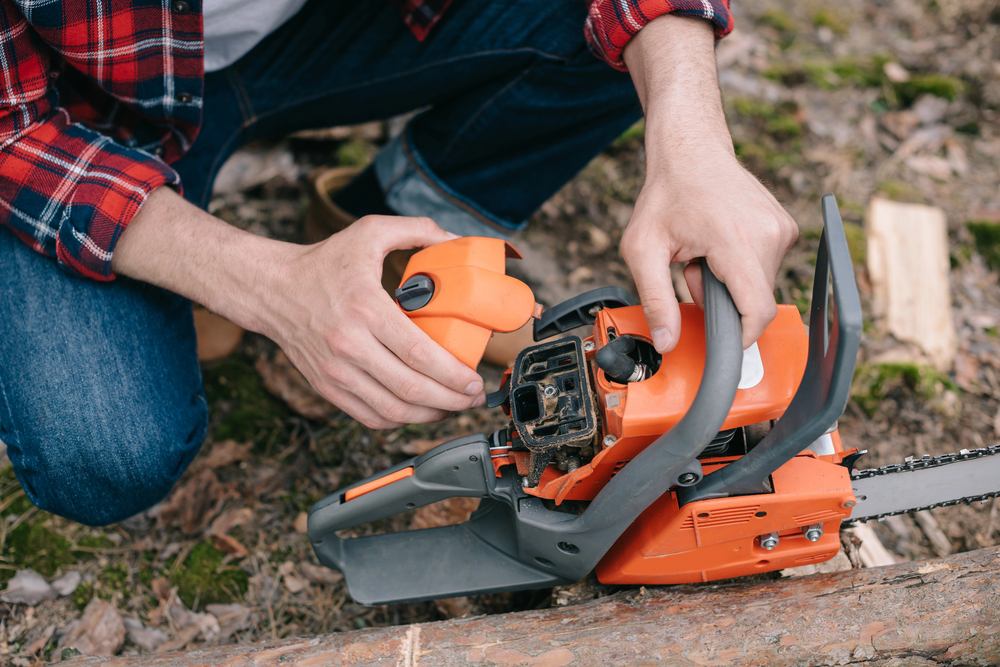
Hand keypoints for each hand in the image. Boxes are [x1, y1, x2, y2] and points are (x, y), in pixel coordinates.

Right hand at [265, 216, 486, 427]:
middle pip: (411, 389)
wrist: (271, 289)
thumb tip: (455, 238)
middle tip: (473, 398)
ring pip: (393, 410)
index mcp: (366, 309)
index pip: (419, 354)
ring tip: (453, 407)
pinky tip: (420, 411)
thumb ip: (416, 229)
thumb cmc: (322, 263)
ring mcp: (336, 371)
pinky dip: (400, 420)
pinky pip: (370, 417)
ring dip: (430, 415)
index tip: (474, 379)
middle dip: (452, 400)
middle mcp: (349, 345)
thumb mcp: (369, 232)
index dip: (453, 374)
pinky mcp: (327, 387)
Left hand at [620, 159, 797, 351]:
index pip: (757, 312)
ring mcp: (782, 229)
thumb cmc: (666, 193)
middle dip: (722, 299)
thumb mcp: (642, 249)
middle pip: (754, 301)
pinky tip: (720, 243)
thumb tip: (667, 341)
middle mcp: (769, 234)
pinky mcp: (785, 227)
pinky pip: (765, 267)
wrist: (691, 149)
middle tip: (692, 270)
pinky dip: (741, 266)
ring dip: (729, 282)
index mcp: (737, 241)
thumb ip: (655, 298)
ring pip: (760, 286)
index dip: (739, 337)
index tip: (720, 342)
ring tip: (705, 252)